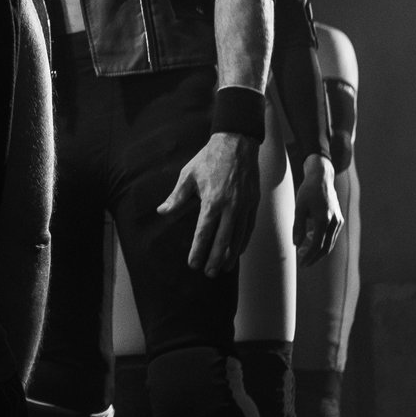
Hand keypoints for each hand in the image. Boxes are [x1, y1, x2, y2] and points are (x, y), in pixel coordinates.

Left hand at [158, 132, 259, 276]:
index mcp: (212, 201)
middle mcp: (230, 207)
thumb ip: (177, 197)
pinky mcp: (253, 203)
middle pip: (222, 240)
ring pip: (238, 237)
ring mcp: (244, 206)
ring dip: (230, 255)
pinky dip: (243, 242)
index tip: (193, 264)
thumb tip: (162, 212)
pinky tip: (237, 251)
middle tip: (208, 274)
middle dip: (214, 259)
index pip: (203, 232)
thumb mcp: (188, 175)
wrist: (237, 143)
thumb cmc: (209, 159)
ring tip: (223, 269)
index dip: (198, 250)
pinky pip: (249, 228)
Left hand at [293, 152, 342, 266]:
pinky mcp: (339, 220)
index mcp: (323, 219)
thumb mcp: (299, 207)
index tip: (301, 264)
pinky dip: (322, 241)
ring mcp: (339, 221)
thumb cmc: (308, 191)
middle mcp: (334, 222)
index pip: (317, 244)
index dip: (309, 256)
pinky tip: (310, 238)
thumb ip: (298, 226)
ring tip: (303, 252)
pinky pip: (331, 235)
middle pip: (326, 247)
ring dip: (318, 250)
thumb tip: (296, 244)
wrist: (322, 179)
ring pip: (330, 243)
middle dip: (314, 257)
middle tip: (303, 264)